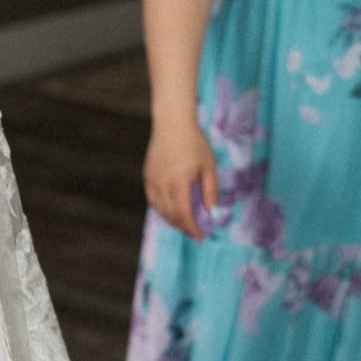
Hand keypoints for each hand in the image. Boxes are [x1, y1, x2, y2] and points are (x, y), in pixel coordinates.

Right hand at [144, 118, 219, 238]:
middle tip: (195, 232)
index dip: (192, 228)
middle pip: (171, 215)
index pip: (184, 214)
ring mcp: (152, 180)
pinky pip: (153, 200)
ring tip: (185, 223)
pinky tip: (172, 210)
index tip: (200, 236)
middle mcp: (162, 184)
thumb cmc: (194, 143)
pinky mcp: (147, 177)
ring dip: (172, 220)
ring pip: (160, 209)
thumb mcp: (209, 167)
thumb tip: (212, 214)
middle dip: (183, 227)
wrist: (172, 124)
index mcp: (179, 182)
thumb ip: (210, 193)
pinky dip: (162, 209)